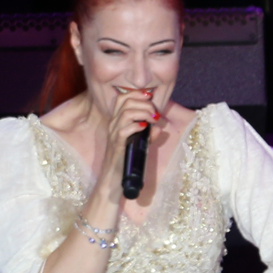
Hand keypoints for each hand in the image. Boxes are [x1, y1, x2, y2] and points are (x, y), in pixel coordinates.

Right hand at [98, 88, 159, 203]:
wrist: (113, 180)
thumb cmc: (126, 161)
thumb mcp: (139, 144)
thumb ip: (148, 135)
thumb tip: (158, 127)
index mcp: (117, 121)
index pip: (122, 98)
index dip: (137, 93)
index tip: (150, 96)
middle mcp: (113, 124)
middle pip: (126, 101)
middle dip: (144, 103)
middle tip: (155, 113)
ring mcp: (113, 134)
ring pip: (126, 113)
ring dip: (143, 113)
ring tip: (153, 120)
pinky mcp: (117, 145)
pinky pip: (124, 130)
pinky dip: (136, 126)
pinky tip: (144, 128)